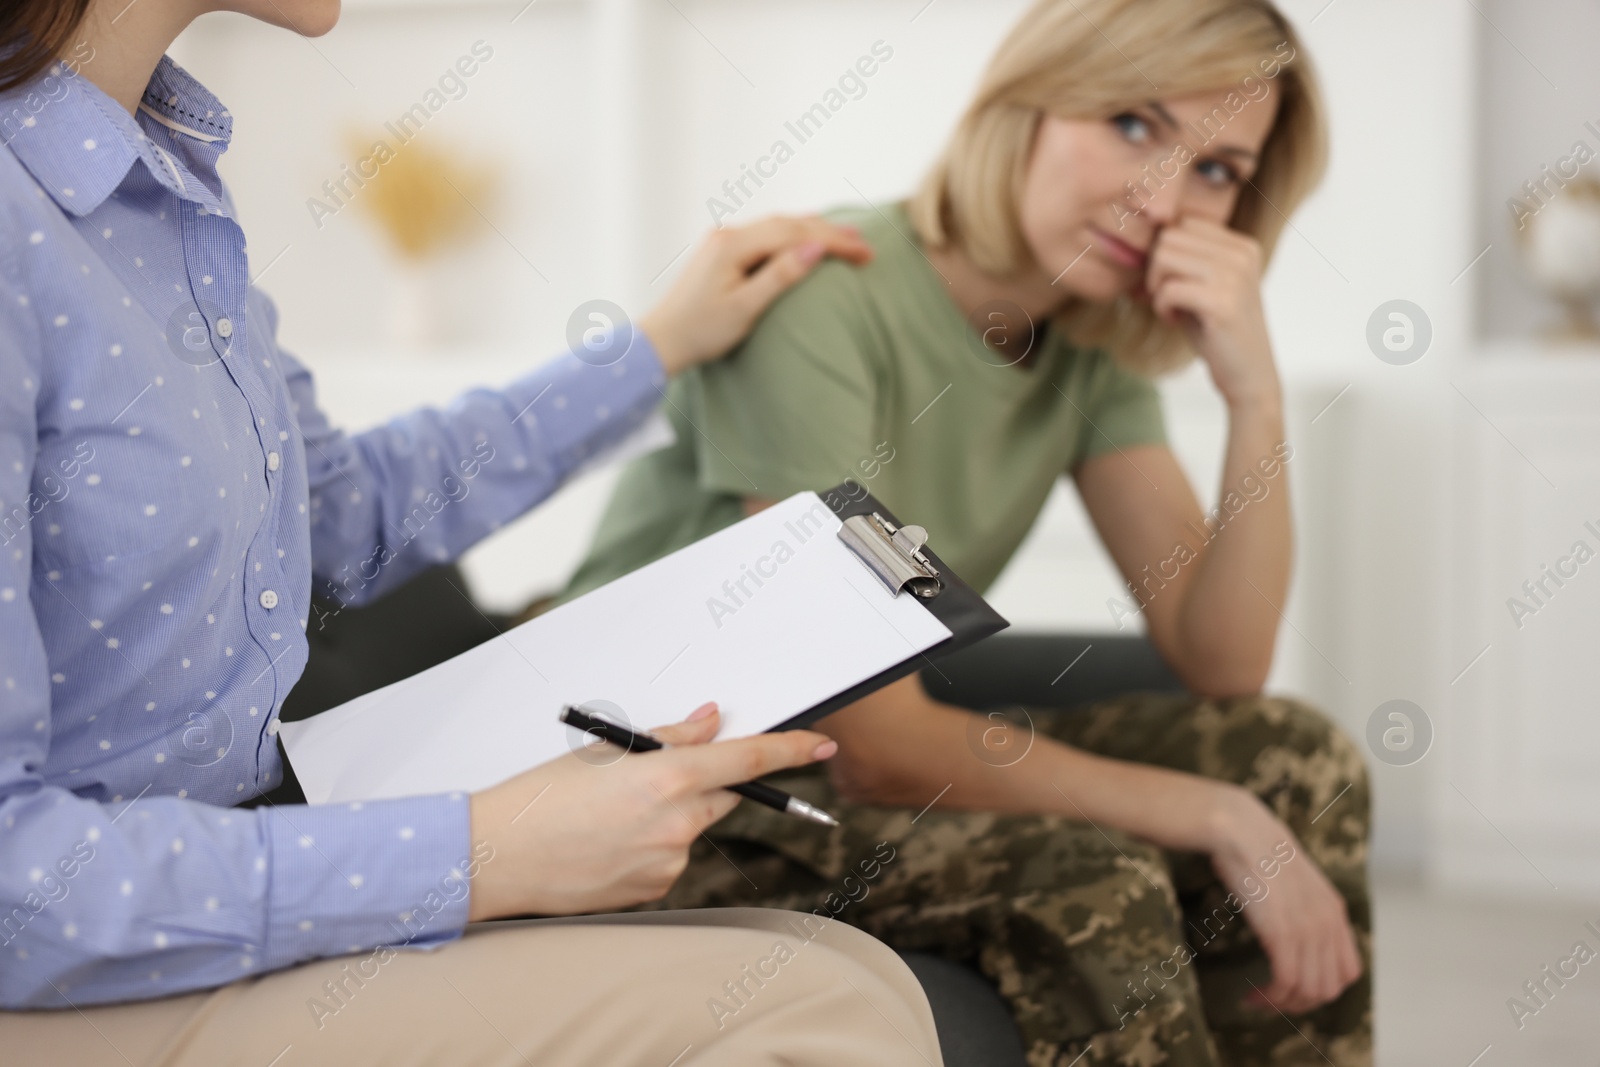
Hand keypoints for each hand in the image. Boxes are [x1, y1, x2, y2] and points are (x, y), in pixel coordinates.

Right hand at [467, 703, 837, 919]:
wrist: (496, 859)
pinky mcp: (655, 889)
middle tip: (657, 776)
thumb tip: (712, 721)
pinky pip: (671, 857)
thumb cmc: (539, 798)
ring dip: (673, 814)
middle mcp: (676, 823)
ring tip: (611, 814)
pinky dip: (653, 844)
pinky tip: (608, 842)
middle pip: (724, 794)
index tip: (819, 745)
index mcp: (666, 777)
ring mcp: (668, 862)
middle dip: (708, 780)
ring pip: (694, 827)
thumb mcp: (603, 751)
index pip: (748, 760)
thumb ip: (669, 736)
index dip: (791, 750)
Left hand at [641, 216, 872, 375]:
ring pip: (778, 226)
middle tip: (865, 244)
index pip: (795, 233)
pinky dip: (794, 236)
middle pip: (788, 224)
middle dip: (829, 232)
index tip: (865, 253)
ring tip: (847, 238)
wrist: (662, 341)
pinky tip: (808, 239)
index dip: (833, 241)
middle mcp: (728, 233)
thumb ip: (780, 276)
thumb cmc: (701, 331)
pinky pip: (766, 236)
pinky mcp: (723, 251)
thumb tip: (815, 249)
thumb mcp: (745, 309)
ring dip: (813, 230)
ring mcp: (724, 240)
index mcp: (733, 244)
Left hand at [1144, 218, 1279, 412]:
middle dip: (1155, 269)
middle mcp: (1242, 254)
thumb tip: (1138, 238)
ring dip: (1156, 287)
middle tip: (1164, 297)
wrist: (1248, 375)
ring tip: (1170, 307)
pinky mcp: (1222, 303)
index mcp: (1241, 245)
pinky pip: (1169, 289)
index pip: (1183, 223)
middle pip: (1169, 237)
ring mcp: (1235, 276)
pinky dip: (1162, 306)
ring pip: (1164, 257)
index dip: (1164, 252)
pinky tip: (1174, 320)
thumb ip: (1183, 259)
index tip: (1168, 282)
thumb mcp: (1203, 286)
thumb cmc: (1216, 331)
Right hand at [1204, 787, 1362, 1015]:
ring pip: (1310, 990)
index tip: (1294, 987)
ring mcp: (1307, 929)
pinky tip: (1251, 995)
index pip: (1348, 971)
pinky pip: (1286, 982)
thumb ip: (1301, 905)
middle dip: (1302, 1002)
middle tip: (1273, 999)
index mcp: (1334, 911)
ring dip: (1283, 1004)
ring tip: (1259, 1000)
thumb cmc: (1256, 849)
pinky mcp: (1282, 934)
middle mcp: (1327, 923)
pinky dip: (1271, 998)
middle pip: (1330, 987)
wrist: (1241, 829)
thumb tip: (1289, 925)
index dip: (1323, 988)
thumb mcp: (1293, 880)